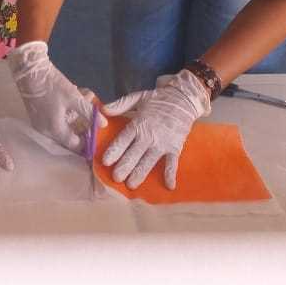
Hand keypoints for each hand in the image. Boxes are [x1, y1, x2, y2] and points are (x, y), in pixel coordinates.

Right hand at [8, 41, 104, 151]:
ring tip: (88, 96)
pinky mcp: (39, 114)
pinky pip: (57, 118)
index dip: (88, 140)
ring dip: (78, 113)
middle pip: (70, 135)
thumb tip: (103, 124)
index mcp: (55, 130)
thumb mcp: (73, 97)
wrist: (29, 71)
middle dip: (84, 123)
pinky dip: (68, 110)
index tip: (97, 129)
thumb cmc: (52, 86)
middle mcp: (46, 131)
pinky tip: (76, 94)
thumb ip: (88, 112)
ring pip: (64, 124)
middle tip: (94, 112)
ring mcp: (41, 123)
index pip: (75, 144)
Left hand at [101, 70, 211, 189]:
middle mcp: (149, 135)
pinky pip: (172, 163)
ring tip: (131, 185)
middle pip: (134, 154)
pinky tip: (169, 186)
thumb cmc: (158, 99)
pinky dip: (171, 174)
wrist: (183, 98)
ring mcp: (162, 143)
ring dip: (140, 174)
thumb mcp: (137, 98)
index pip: (123, 139)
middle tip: (116, 178)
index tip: (105, 162)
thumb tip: (103, 110)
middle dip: (124, 167)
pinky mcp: (175, 147)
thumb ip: (120, 105)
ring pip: (149, 161)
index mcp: (138, 123)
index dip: (114, 151)